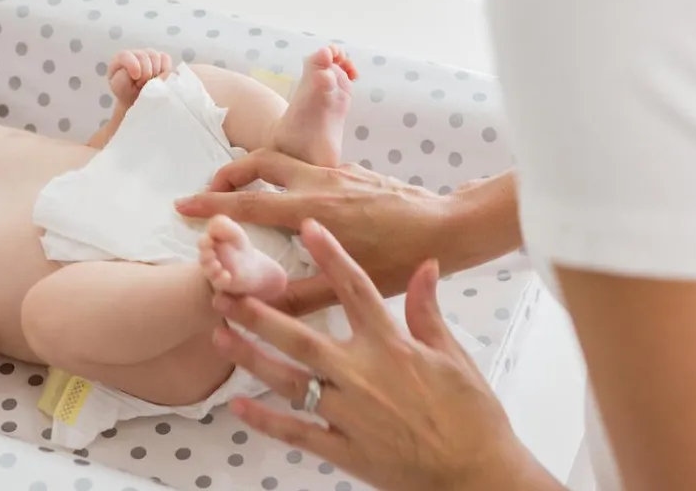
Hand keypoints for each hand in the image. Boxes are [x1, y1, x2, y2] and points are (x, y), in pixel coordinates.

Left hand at [107, 48, 173, 105]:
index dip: (132, 65)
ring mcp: (148, 56)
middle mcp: (135, 54)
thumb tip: (138, 72)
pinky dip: (165, 71)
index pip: (126, 55)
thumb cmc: (125, 93)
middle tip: (141, 85)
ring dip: (155, 73)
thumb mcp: (118, 89)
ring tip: (149, 84)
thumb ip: (122, 79)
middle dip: (145, 73)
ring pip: (156, 57)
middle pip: (144, 56)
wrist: (135, 99)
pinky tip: (158, 80)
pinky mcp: (160, 59)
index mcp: (120, 59)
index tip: (136, 77)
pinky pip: (166, 59)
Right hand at [174, 150, 490, 315]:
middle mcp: (320, 182)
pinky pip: (310, 166)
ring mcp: (338, 173)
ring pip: (284, 158)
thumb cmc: (402, 259)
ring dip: (257, 168)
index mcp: (312, 210)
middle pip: (259, 163)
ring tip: (243, 185)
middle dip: (228, 173)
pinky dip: (289, 175)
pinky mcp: (354, 173)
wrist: (449, 228)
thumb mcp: (348, 287)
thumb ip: (297, 298)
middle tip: (209, 189)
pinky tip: (296, 198)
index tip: (181, 205)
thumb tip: (252, 306)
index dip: (210, 206)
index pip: (247, 204)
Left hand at [209, 220, 554, 490]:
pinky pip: (296, 432)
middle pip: (301, 336)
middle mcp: (363, 375)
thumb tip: (424, 266)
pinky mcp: (344, 449)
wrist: (476, 473)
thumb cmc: (472, 415)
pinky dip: (265, 419)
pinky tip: (238, 405)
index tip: (308, 229)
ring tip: (219, 338)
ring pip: (288, 380)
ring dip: (250, 357)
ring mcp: (348, 414)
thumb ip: (428, 310)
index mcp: (392, 347)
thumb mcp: (454, 355)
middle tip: (225, 294)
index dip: (331, 256)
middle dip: (259, 314)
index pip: (356, 290)